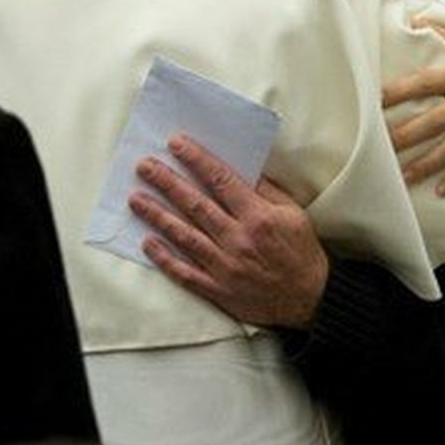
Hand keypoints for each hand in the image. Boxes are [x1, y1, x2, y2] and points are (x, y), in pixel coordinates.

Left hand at [129, 135, 327, 328]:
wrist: (309, 299)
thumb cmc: (301, 252)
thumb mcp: (293, 213)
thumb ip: (266, 190)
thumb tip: (242, 169)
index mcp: (258, 217)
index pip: (221, 180)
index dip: (197, 160)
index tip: (176, 144)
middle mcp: (238, 239)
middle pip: (195, 204)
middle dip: (167, 182)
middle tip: (145, 166)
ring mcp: (225, 266)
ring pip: (184, 235)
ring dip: (157, 215)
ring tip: (136, 198)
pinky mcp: (217, 289)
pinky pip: (184, 272)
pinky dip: (164, 258)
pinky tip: (147, 242)